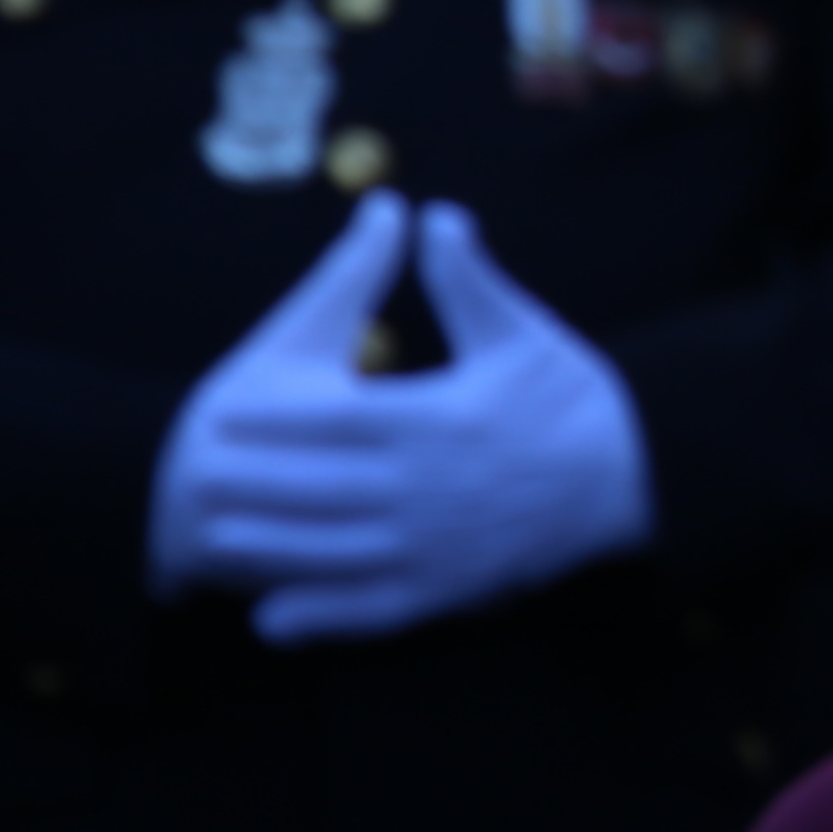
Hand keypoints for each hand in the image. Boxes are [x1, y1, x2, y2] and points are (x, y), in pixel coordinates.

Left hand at [151, 196, 657, 643]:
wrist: (637, 474)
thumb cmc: (572, 399)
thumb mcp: (522, 331)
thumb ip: (468, 280)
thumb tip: (435, 214)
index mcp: (439, 421)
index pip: (336, 422)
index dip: (274, 422)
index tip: (223, 416)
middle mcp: (428, 487)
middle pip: (320, 489)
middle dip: (254, 484)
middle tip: (195, 479)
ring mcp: (436, 544)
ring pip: (335, 551)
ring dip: (271, 547)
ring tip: (218, 537)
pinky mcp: (449, 588)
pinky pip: (371, 609)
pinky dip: (320, 615)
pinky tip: (274, 617)